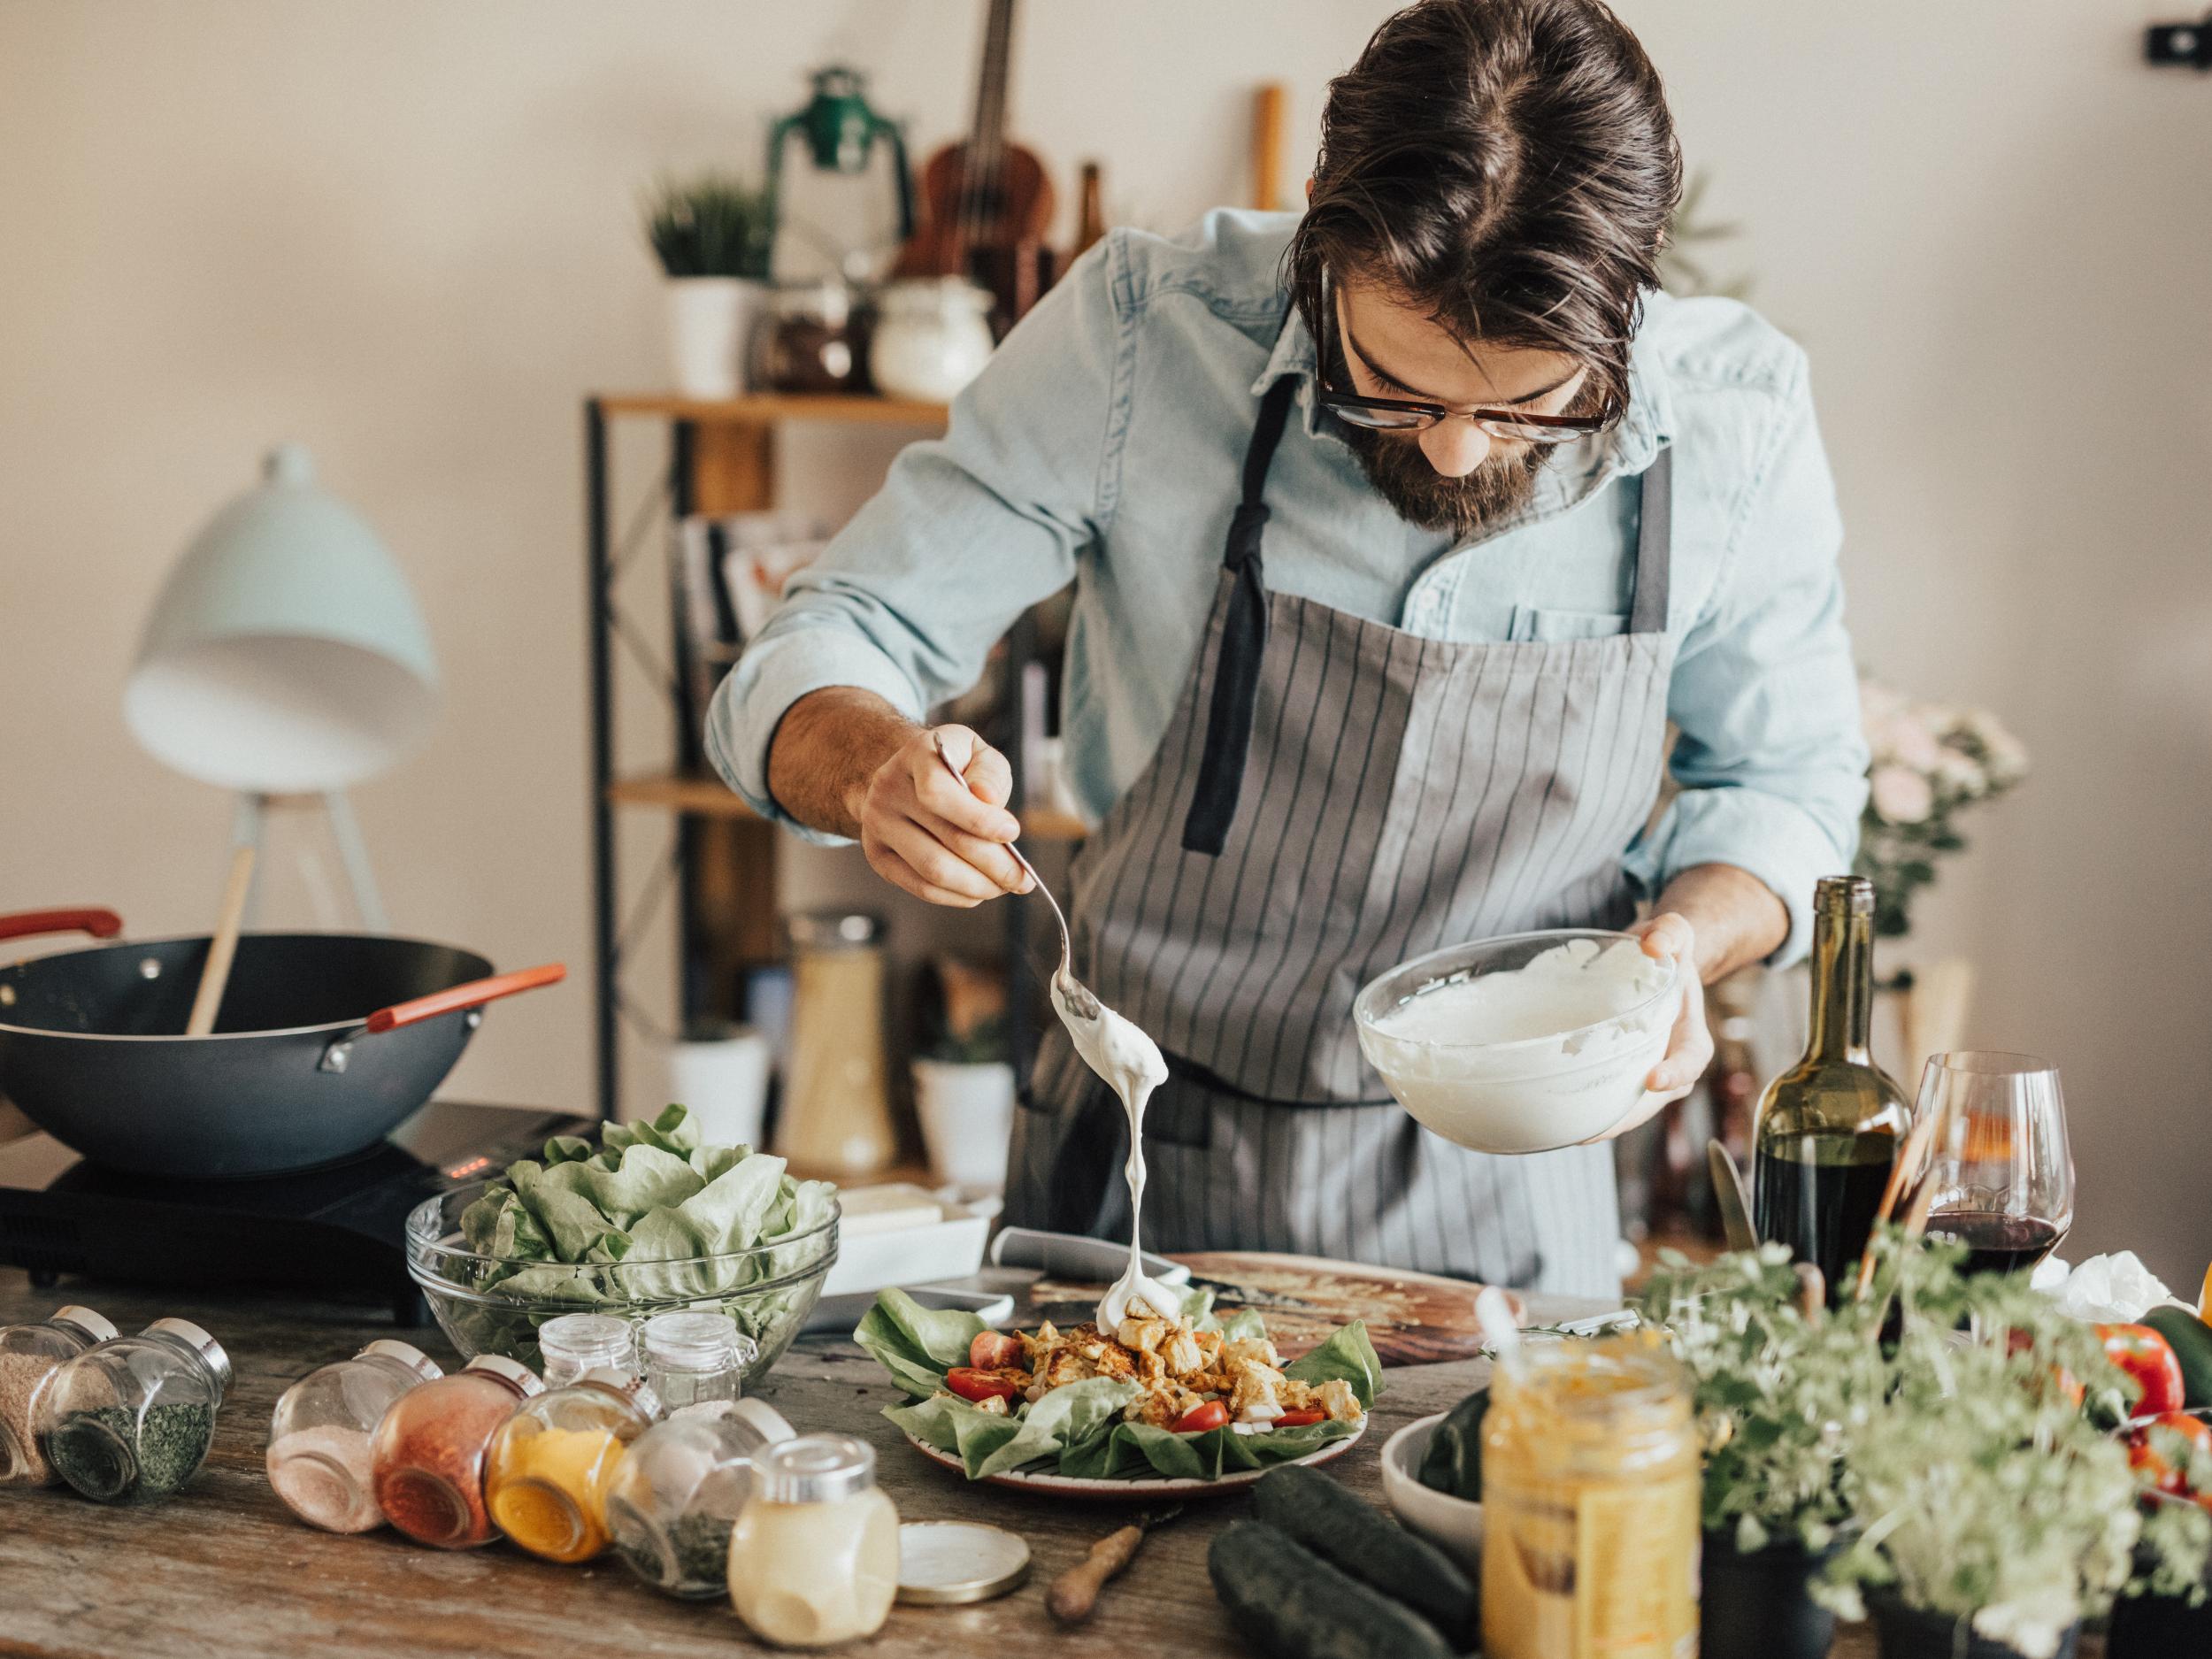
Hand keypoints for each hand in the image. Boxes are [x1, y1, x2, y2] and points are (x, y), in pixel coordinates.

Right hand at [853, 724, 1034, 907]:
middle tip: (1022, 878)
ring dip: (978, 886)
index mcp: (916, 754)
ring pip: (934, 871)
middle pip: (946, 839)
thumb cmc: (955, 766)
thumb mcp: (979, 753)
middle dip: (995, 864)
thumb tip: (989, 800)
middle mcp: (889, 788)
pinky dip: (957, 896)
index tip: (1012, 832)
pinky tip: (978, 891)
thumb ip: (989, 774)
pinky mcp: (877, 856)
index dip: (979, 818)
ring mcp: (878, 825)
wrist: (910, 776)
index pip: (938, 793)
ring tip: (1004, 885)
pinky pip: (921, 888)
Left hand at [1586, 911, 1711, 1140]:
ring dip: (1598, 1122)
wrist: (1652, 963)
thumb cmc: (1666, 951)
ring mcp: (1640, 1070)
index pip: (1690, 1061)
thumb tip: (1652, 944)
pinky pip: (1603, 1095)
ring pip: (1624, 1106)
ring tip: (1565, 1133)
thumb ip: (1671, 931)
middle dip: (1624, 1118)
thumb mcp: (1675, 933)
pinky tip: (1551, 1116)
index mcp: (1690, 1037)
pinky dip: (1582, 1108)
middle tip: (1592, 1130)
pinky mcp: (1616, 1071)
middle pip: (1651, 1100)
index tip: (1654, 1080)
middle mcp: (1667, 1061)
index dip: (1675, 1073)